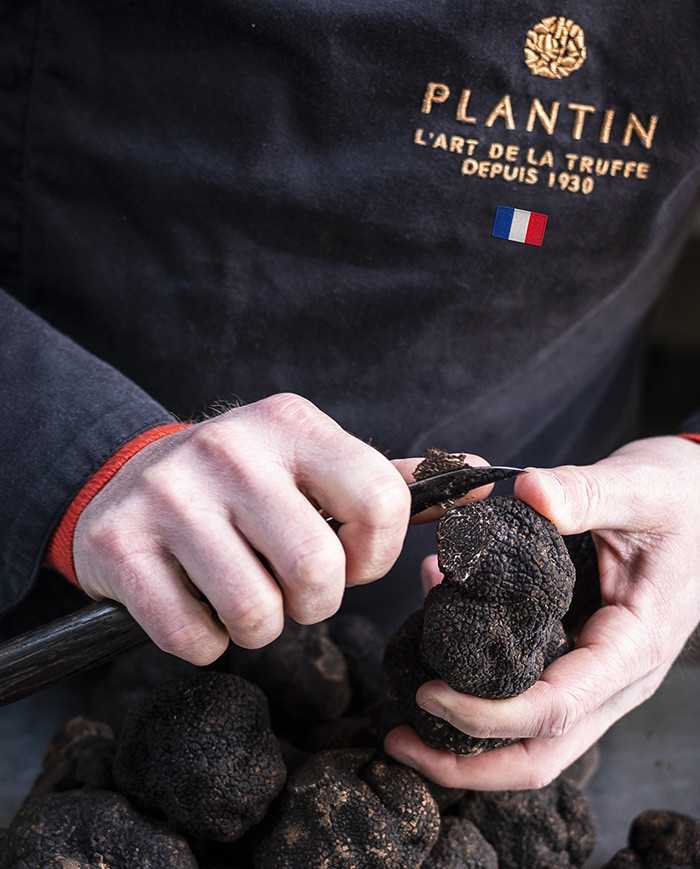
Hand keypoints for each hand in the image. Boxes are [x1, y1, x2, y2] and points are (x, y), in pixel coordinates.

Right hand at [74, 393, 486, 663]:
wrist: (127, 478)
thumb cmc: (245, 485)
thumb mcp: (313, 466)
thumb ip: (393, 481)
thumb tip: (482, 482)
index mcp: (292, 423)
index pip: (382, 501)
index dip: (376, 556)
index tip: (351, 562)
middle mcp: (231, 449)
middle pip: (318, 572)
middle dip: (313, 603)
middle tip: (291, 588)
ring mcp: (170, 495)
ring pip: (256, 614)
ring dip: (258, 628)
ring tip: (243, 595)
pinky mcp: (121, 545)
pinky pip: (194, 637)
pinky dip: (205, 641)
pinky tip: (195, 604)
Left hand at [385, 436, 699, 789]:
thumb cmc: (677, 500)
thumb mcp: (639, 489)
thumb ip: (587, 492)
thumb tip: (530, 493)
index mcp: (632, 646)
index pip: (556, 710)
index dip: (488, 716)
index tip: (429, 692)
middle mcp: (614, 678)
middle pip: (540, 755)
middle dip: (466, 763)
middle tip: (397, 739)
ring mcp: (594, 674)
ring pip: (530, 738)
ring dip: (465, 733)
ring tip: (404, 694)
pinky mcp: (575, 656)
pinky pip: (525, 691)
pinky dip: (475, 680)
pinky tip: (435, 625)